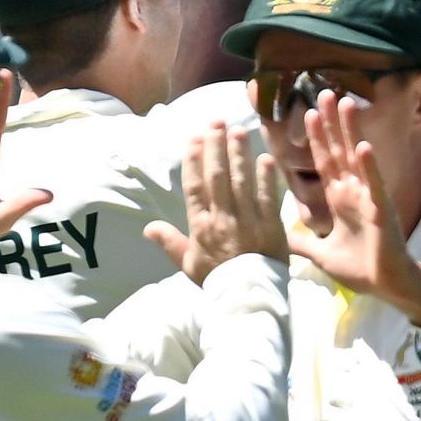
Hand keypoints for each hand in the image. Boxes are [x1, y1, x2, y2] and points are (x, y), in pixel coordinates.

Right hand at [145, 125, 286, 284]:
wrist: (247, 299)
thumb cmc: (217, 282)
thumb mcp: (188, 265)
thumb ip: (170, 243)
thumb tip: (148, 227)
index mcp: (201, 226)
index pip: (195, 186)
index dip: (194, 160)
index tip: (194, 138)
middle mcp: (223, 218)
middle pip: (218, 176)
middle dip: (216, 147)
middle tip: (217, 122)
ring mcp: (248, 220)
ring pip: (242, 181)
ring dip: (240, 154)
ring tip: (239, 131)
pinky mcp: (271, 225)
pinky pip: (269, 196)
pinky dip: (267, 177)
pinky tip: (265, 158)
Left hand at [286, 92, 420, 325]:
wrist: (387, 287)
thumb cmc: (360, 269)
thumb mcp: (321, 254)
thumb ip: (301, 242)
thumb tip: (278, 236)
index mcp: (340, 200)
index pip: (325, 162)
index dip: (316, 138)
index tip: (307, 111)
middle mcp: (354, 192)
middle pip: (339, 151)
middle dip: (331, 122)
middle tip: (324, 91)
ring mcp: (369, 199)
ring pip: (357, 158)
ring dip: (350, 131)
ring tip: (345, 103)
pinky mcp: (381, 211)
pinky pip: (374, 185)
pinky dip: (369, 166)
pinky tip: (363, 146)